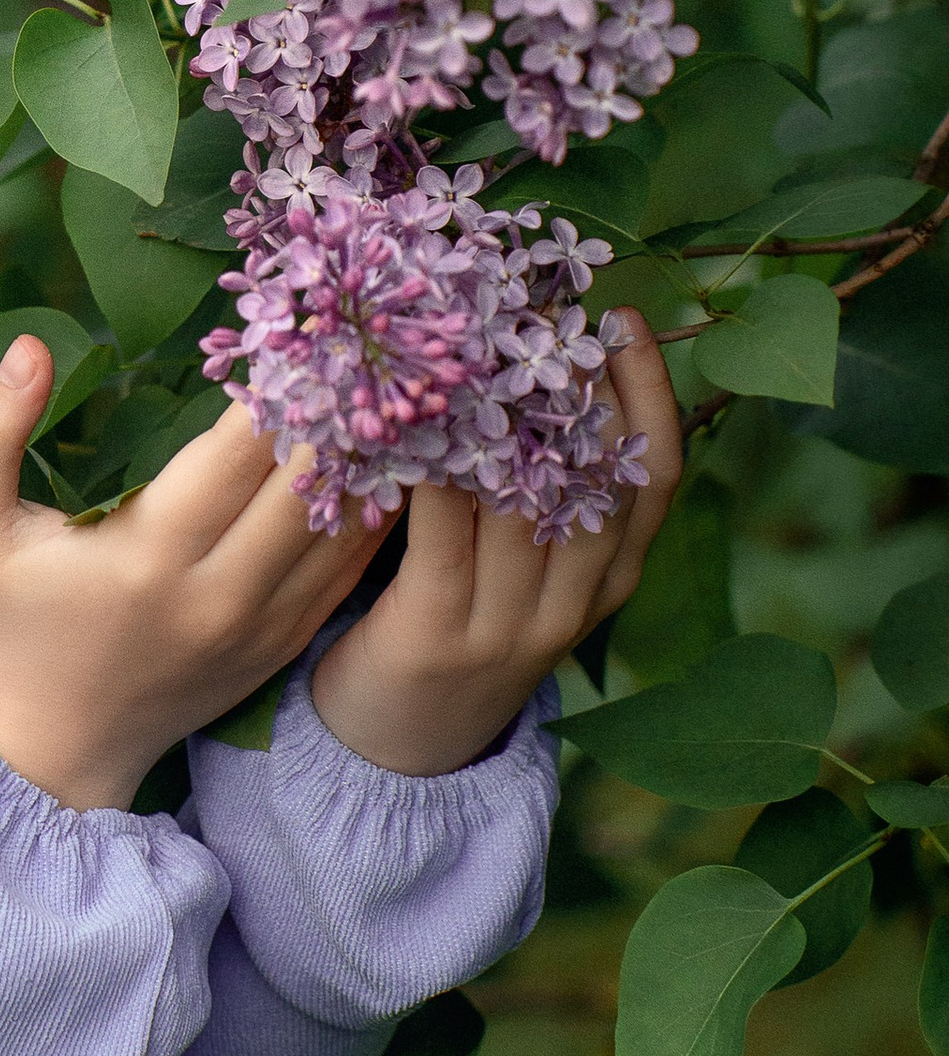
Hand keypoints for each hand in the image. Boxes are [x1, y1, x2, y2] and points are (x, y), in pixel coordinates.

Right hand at [0, 344, 371, 811]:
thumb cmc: (7, 617)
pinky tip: (374, 458)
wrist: (52, 741)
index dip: (270, 389)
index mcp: (145, 555)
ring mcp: (261, 626)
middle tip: (340, 346)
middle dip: (327, 411)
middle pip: (305, 483)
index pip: (237, 453)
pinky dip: (367, 510)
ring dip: (359, 456)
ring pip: (343, 525)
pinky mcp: (284, 643)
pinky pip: (348, 566)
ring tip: (366, 391)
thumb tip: (30, 347)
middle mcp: (218, 595)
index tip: (284, 333)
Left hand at [309, 316, 683, 775]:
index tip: (621, 318)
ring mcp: (507, 626)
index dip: (649, 394)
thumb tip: (539, 356)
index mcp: (608, 579)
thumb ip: (539, 486)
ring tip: (479, 342)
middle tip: (550, 310)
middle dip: (580, 388)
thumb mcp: (522, 565)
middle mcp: (572, 604)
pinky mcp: (436, 636)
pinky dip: (431, 475)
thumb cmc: (456, 622)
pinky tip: (413, 420)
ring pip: (522, 507)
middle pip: (599, 483)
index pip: (657, 477)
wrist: (397, 745)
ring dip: (502, 420)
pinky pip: (441, 541)